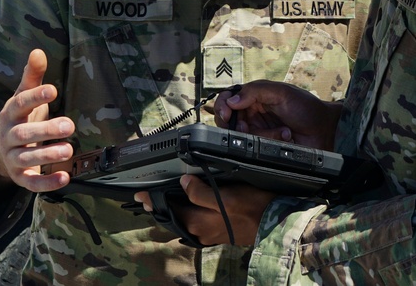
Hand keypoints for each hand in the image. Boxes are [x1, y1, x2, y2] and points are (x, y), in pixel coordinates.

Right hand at [0, 49, 74, 192]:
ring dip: (47, 155)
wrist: (1, 150)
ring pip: (27, 158)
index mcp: (11, 113)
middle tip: (69, 125)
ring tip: (68, 150)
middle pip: (24, 134)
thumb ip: (32, 76)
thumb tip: (38, 51)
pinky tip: (64, 178)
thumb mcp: (24, 96)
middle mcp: (9, 136)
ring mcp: (13, 158)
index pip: (20, 104)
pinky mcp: (20, 177)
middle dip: (46, 130)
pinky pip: (31, 182)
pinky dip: (46, 182)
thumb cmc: (21, 118)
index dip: (35, 97)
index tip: (53, 90)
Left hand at [135, 175, 275, 245]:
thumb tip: (183, 183)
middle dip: (160, 205)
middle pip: (173, 216)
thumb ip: (201, 192)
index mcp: (197, 221)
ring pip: (184, 219)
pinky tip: (189, 204)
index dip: (153, 199)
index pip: (168, 208)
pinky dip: (187, 213)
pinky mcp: (218, 232)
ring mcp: (208, 233)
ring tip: (164, 197)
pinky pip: (195, 222)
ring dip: (174, 208)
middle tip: (147, 194)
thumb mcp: (227, 196)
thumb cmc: (254, 208)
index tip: (140, 193)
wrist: (276, 224)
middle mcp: (199, 230)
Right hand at [214, 80, 340, 149]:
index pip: (229, 98)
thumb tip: (232, 101)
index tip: (226, 114)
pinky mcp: (264, 145)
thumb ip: (256, 91)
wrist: (325, 130)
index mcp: (255, 96)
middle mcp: (253, 113)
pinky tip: (285, 137)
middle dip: (238, 125)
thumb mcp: (282, 93)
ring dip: (263, 134)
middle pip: (230, 120)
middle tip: (246, 127)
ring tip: (282, 131)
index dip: (223, 106)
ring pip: (243, 136)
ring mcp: (259, 130)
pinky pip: (255, 146)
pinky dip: (271, 141)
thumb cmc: (307, 107)